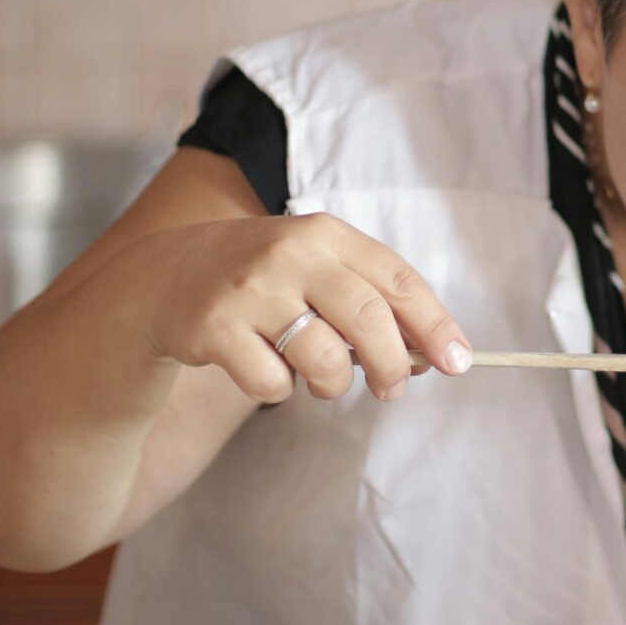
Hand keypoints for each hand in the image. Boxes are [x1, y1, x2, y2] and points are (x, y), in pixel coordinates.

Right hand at [121, 214, 471, 405]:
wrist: (166, 277)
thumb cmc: (263, 280)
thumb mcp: (316, 269)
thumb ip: (370, 300)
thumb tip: (433, 353)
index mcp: (326, 235)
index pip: (398, 279)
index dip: (435, 324)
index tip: (459, 361)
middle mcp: (290, 253)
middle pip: (368, 319)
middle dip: (393, 365)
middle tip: (393, 389)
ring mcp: (250, 289)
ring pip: (323, 359)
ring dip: (333, 385)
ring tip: (322, 380)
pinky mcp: (214, 327)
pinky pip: (272, 382)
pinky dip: (280, 390)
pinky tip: (266, 369)